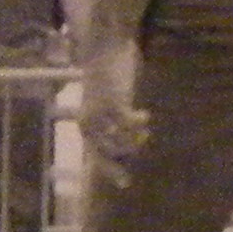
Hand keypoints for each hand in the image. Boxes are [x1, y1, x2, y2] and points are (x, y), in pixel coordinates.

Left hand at [79, 37, 146, 186]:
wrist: (104, 48)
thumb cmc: (108, 75)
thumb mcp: (109, 100)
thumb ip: (115, 118)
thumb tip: (132, 137)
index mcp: (87, 123)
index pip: (97, 154)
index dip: (110, 170)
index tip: (125, 184)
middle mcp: (89, 122)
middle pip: (105, 153)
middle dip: (117, 166)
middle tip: (129, 179)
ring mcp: (100, 113)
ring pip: (119, 142)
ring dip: (133, 140)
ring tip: (144, 132)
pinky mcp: (112, 101)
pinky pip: (127, 122)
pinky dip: (137, 122)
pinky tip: (145, 116)